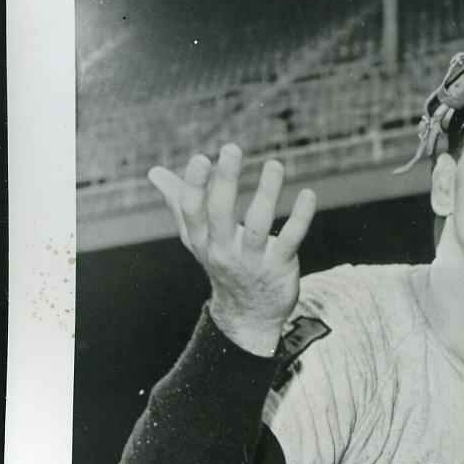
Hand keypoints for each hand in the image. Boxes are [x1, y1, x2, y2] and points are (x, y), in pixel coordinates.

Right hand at [148, 143, 316, 355]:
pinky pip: (290, 239)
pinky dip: (301, 217)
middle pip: (221, 213)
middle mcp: (223, 250)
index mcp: (202, 239)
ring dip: (267, 192)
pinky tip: (309, 194)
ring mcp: (252, 260)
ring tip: (274, 164)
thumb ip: (179, 204)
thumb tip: (154, 172)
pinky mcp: (279, 266)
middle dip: (225, 180)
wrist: (249, 315)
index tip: (202, 158)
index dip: (194, 185)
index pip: (192, 210)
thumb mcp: (197, 239)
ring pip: (258, 224)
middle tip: (232, 148)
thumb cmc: (223, 265)